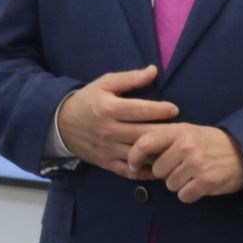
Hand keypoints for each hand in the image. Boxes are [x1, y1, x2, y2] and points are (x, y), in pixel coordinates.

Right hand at [56, 65, 178, 179]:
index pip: (141, 111)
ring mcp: (108, 149)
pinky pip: (129, 171)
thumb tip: (154, 70)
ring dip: (158, 152)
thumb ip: (130, 78)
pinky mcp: (106, 163)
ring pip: (139, 154)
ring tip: (175, 147)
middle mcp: (109, 131)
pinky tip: (161, 165)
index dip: (161, 110)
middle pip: (143, 134)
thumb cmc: (88, 100)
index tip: (174, 109)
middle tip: (182, 130)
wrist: (60, 124)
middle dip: (165, 132)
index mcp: (109, 109)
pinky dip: (146, 172)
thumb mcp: (105, 83)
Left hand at [127, 123, 242, 202]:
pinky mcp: (205, 181)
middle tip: (183, 166)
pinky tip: (201, 183)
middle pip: (157, 170)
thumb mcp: (189, 132)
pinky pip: (183, 196)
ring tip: (195, 174)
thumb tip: (135, 156)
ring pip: (170, 185)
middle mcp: (186, 146)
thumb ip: (164, 139)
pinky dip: (191, 193)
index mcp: (180, 131)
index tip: (134, 165)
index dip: (134, 157)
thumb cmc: (211, 143)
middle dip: (167, 172)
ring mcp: (196, 164)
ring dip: (180, 184)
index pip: (145, 143)